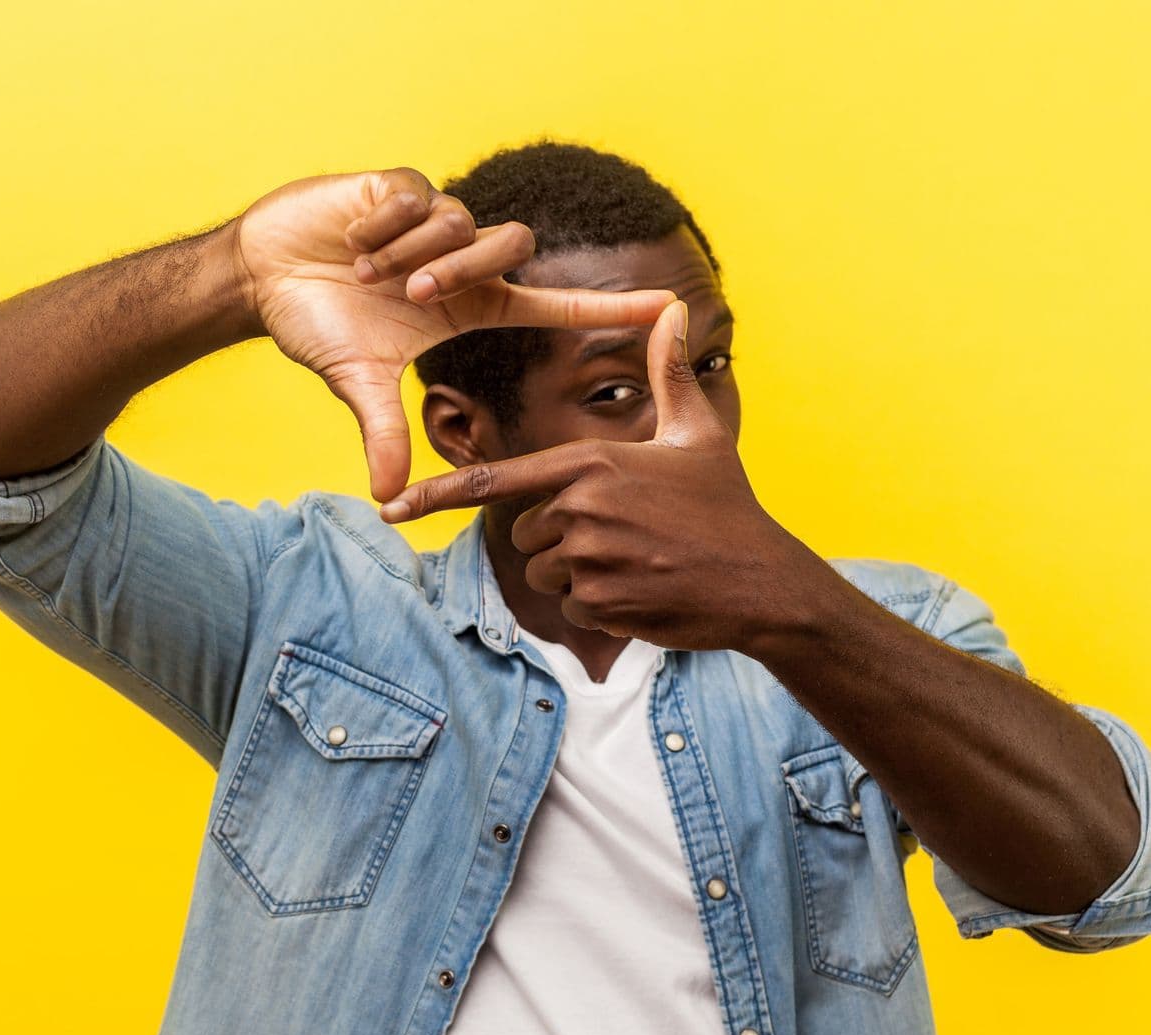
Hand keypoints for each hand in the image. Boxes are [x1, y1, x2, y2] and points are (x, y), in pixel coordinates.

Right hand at [230, 168, 676, 502]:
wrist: (263, 275)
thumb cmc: (319, 323)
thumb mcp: (356, 380)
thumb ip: (382, 430)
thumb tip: (386, 495)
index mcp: (471, 307)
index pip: (556, 306)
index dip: (610, 308)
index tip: (670, 308)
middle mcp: (463, 261)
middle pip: (511, 246)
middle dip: (459, 272)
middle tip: (409, 297)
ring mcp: (434, 220)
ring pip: (460, 222)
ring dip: (414, 253)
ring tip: (365, 274)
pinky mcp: (402, 186)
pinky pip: (415, 199)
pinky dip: (383, 227)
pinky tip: (352, 243)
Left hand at [379, 300, 829, 651]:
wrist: (760, 580)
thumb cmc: (727, 505)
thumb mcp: (696, 434)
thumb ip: (669, 374)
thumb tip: (671, 311)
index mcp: (588, 463)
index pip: (493, 483)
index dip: (436, 495)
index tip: (390, 508)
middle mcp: (580, 507)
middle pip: (524, 532)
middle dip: (558, 540)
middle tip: (620, 537)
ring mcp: (588, 557)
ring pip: (545, 573)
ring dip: (578, 575)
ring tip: (635, 563)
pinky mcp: (601, 602)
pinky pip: (572, 607)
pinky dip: (601, 606)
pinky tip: (642, 592)